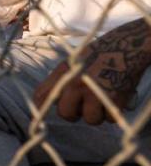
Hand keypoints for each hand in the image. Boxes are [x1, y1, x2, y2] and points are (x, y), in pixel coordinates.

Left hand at [33, 22, 149, 124]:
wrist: (126, 46)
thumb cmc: (98, 54)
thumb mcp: (72, 62)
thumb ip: (59, 80)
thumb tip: (47, 101)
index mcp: (63, 73)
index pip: (41, 96)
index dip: (39, 109)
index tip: (37, 119)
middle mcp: (75, 84)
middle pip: (65, 114)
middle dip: (74, 114)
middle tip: (83, 106)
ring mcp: (94, 93)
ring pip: (90, 119)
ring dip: (97, 114)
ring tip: (101, 99)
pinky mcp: (114, 99)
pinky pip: (109, 118)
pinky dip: (112, 112)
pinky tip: (114, 98)